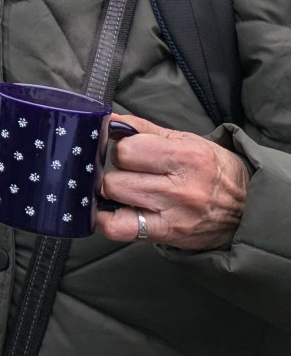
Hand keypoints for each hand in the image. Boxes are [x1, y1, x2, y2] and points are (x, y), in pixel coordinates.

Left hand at [96, 113, 249, 250]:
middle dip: (115, 171)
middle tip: (130, 173)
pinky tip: (112, 212)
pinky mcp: (167, 234)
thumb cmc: (213, 170)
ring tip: (128, 190)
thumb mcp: (186, 140)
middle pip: (115, 176)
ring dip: (113, 192)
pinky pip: (120, 228)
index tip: (129, 152)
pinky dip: (108, 220)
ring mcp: (173, 214)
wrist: (247, 208)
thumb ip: (143, 129)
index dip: (121, 148)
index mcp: (186, 156)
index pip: (126, 149)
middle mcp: (180, 187)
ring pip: (113, 197)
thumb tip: (108, 121)